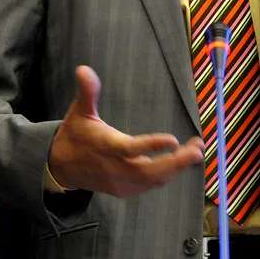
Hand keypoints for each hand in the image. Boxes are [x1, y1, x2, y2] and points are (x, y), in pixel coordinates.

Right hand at [48, 65, 204, 196]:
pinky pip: (150, 184)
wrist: (62, 167)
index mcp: (106, 147)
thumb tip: (83, 68)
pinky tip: (181, 161)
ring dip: (177, 167)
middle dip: (177, 162)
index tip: (174, 140)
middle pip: (149, 171)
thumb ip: (87, 91)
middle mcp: (115, 168)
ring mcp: (121, 182)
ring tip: (196, 151)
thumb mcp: (79, 110)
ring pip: (153, 180)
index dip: (152, 146)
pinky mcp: (125, 189)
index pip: (130, 149)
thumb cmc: (75, 134)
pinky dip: (168, 174)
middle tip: (197, 149)